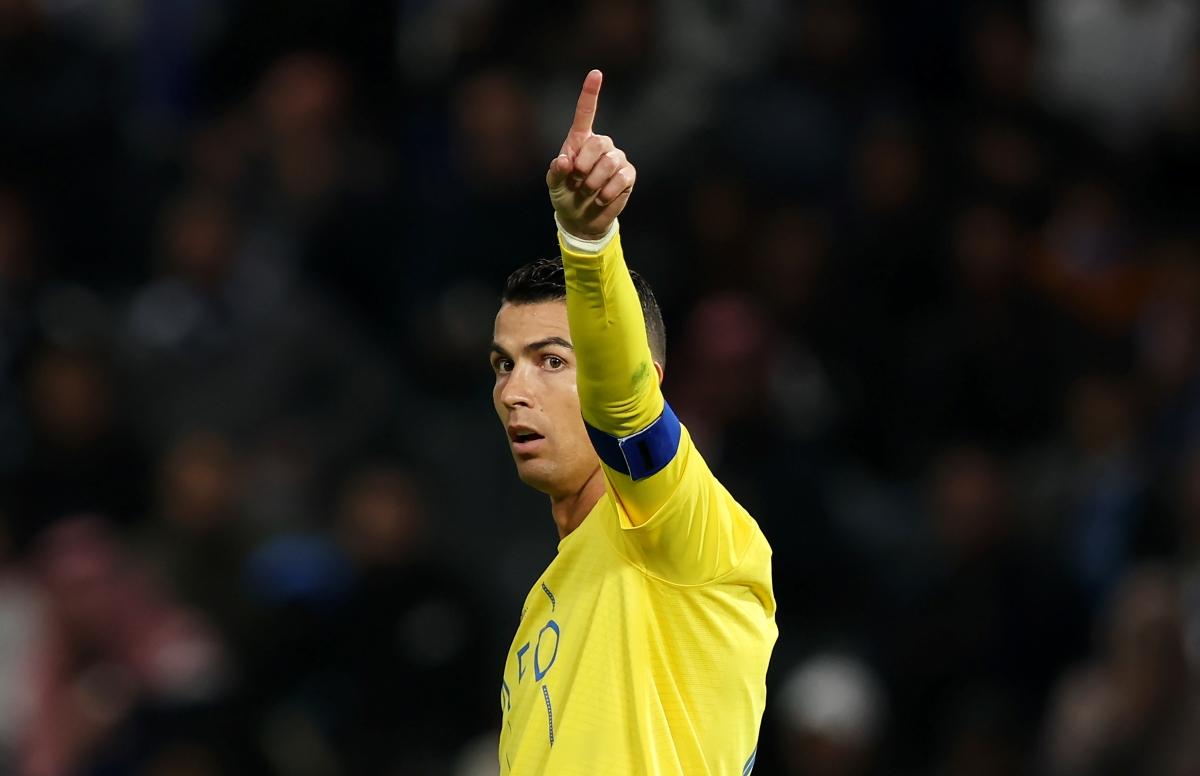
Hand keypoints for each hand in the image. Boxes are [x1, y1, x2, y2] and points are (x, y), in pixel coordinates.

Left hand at [547, 70, 635, 239]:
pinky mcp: (628, 175)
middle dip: (584, 165)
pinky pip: (620, 178)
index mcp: (579, 141)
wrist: (581, 219)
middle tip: (577, 181)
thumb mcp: (553, 185)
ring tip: (587, 192)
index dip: (590, 93)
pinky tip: (600, 198)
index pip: (585, 113)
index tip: (595, 73)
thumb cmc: (565, 195)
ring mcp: (616, 159)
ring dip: (594, 182)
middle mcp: (601, 145)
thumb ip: (555, 172)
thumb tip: (563, 160)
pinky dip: (606, 192)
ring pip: (609, 162)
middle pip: (598, 143)